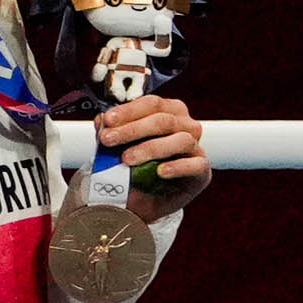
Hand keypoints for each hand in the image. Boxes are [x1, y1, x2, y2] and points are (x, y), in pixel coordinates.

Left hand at [98, 92, 212, 201]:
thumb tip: (101, 121)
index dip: (129, 110)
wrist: (142, 199)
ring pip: (181, 140)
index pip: (152, 104)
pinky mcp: (201, 172)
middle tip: (108, 140)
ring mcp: (196, 149)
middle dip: (132, 129)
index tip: (107, 120)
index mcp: (169, 112)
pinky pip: (196, 165)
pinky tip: (160, 171)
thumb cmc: (132, 166)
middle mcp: (186, 127)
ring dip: (150, 148)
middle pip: (164, 120)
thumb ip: (111, 132)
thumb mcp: (116, 147)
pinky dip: (177, 167)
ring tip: (126, 159)